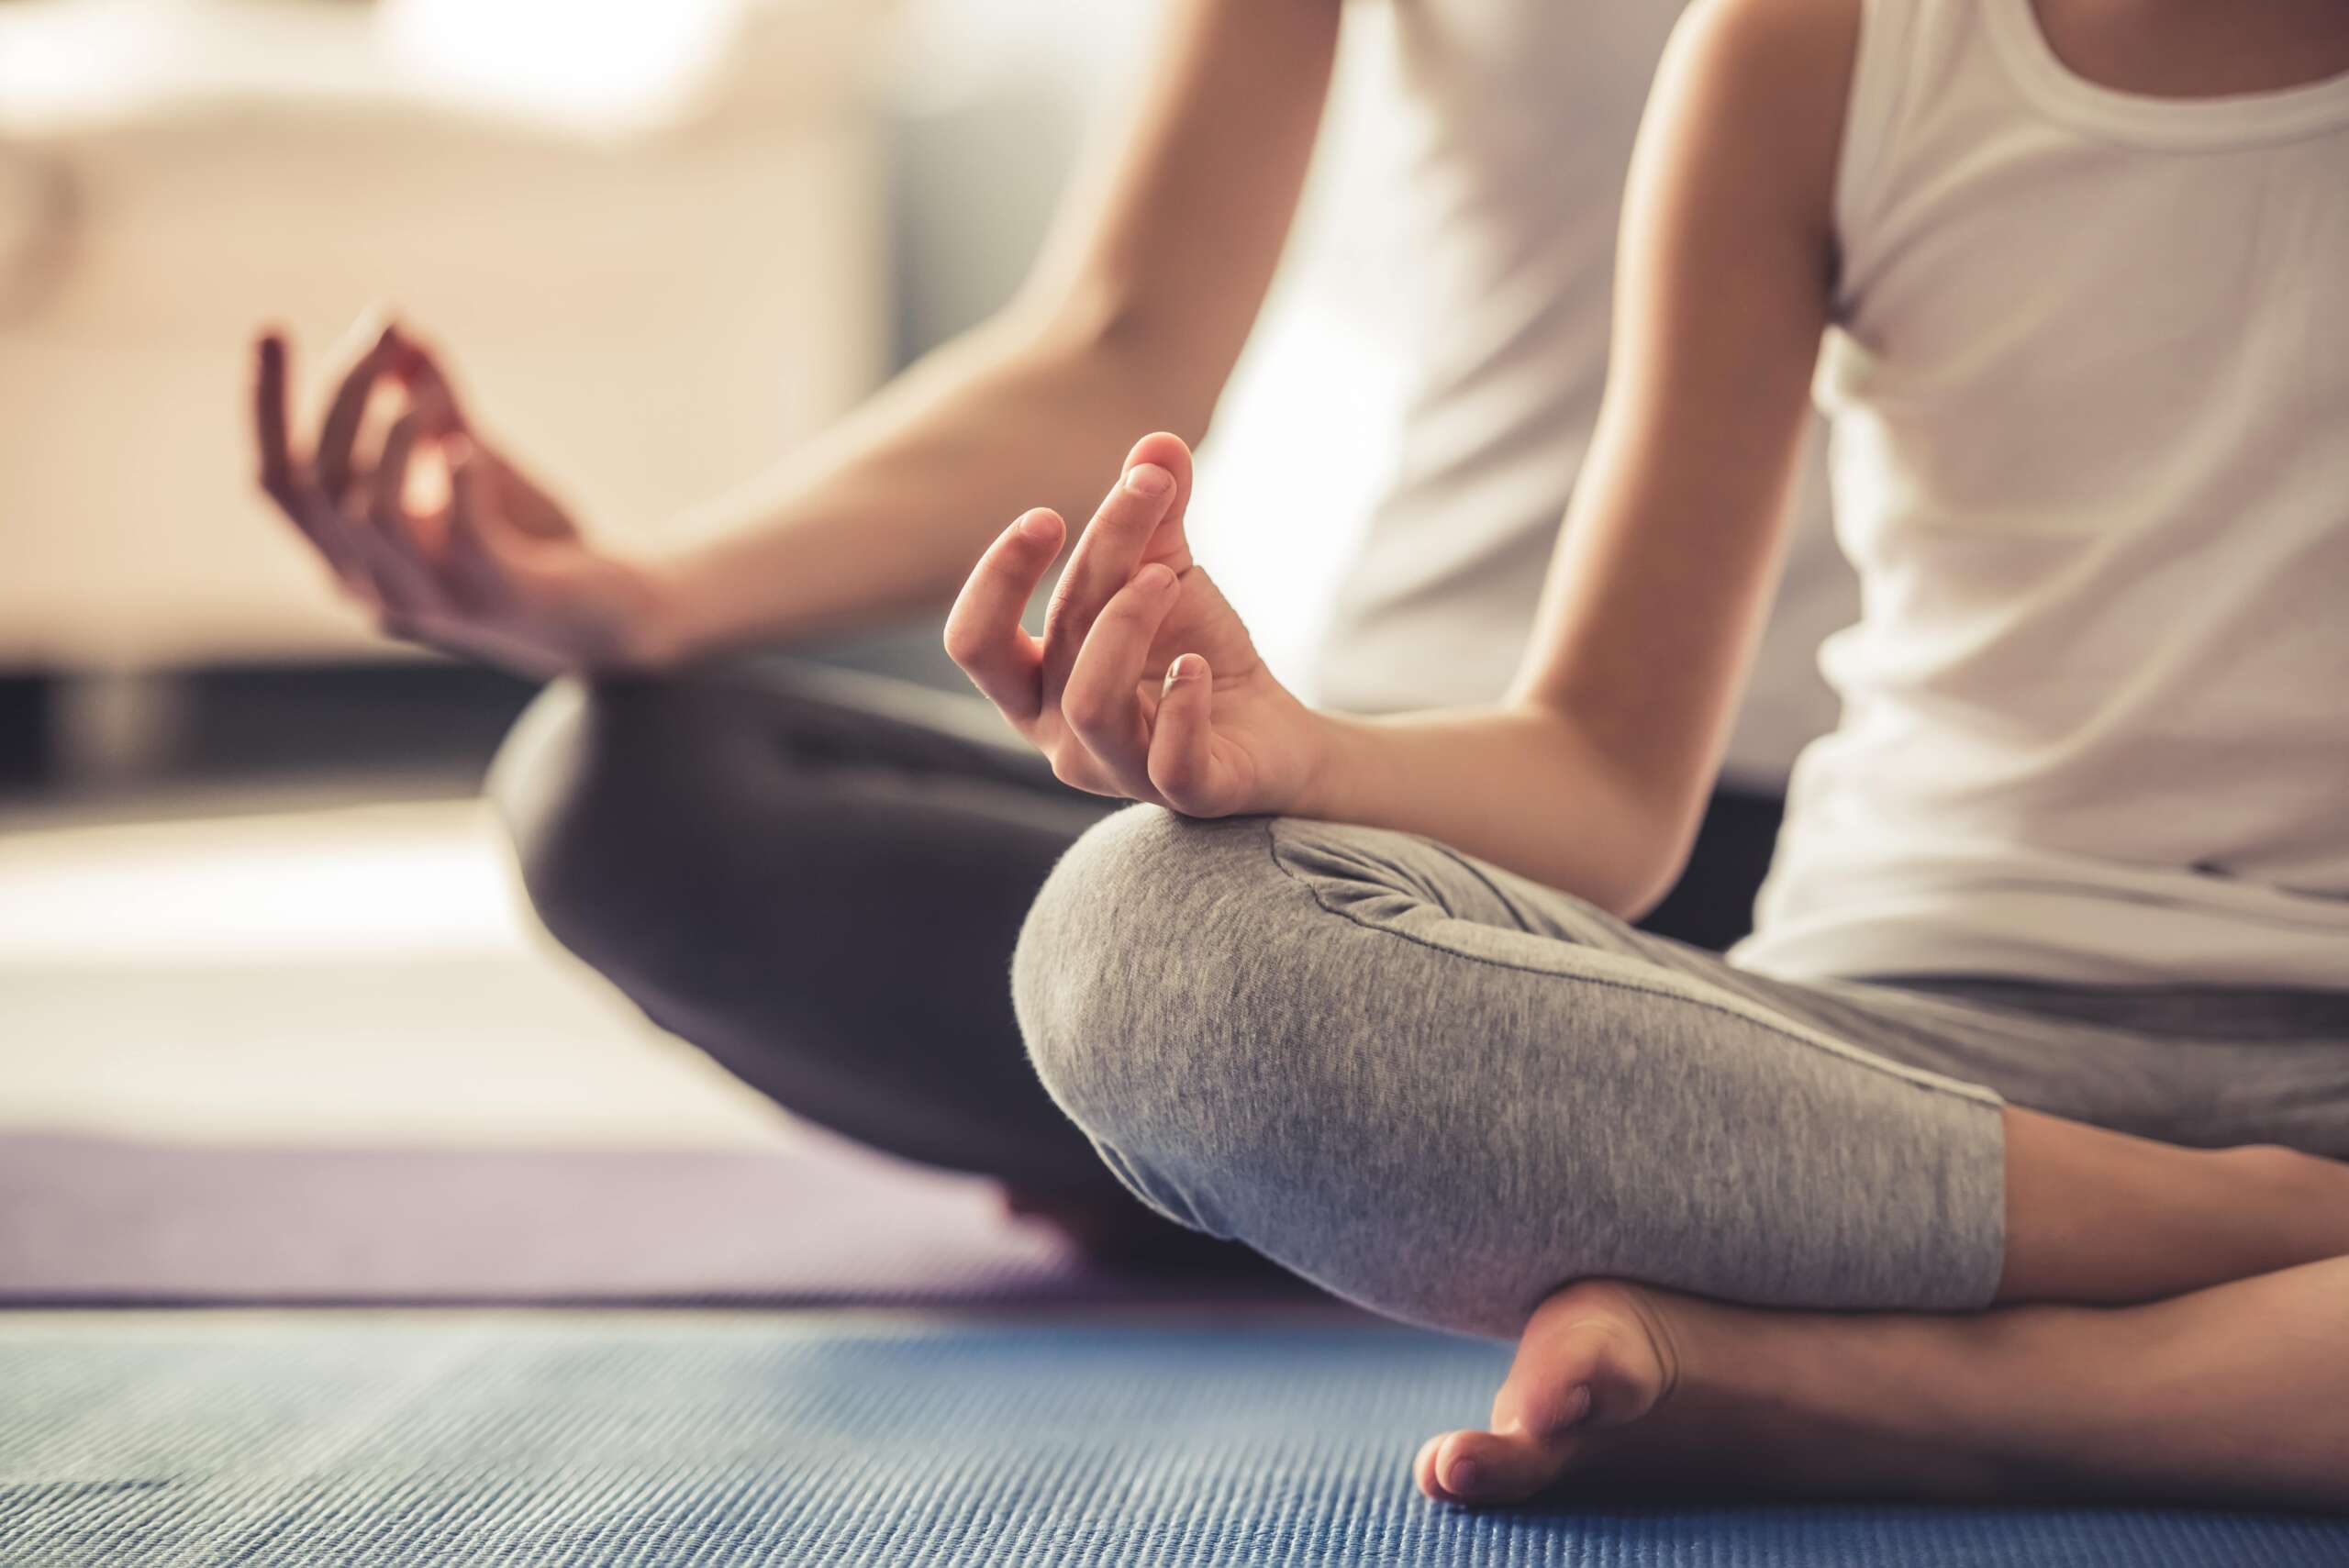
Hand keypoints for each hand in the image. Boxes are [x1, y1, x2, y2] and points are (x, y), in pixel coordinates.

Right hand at [251, 315, 674, 675]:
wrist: (620, 616)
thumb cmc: (537, 543)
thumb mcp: (476, 463)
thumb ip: (434, 407)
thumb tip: (400, 330)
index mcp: (352, 557)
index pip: (279, 482)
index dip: (267, 407)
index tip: (273, 328)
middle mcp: (374, 589)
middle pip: (318, 485)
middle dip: (344, 397)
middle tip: (385, 336)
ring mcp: (432, 602)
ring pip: (370, 512)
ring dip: (395, 434)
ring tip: (431, 390)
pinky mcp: (495, 600)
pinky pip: (457, 537)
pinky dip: (458, 480)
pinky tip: (469, 444)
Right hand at [945, 432, 1327, 816]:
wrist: (1272, 733)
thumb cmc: (1193, 654)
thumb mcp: (1167, 573)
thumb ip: (1154, 514)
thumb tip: (1158, 440)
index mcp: (1034, 686)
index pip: (974, 641)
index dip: (997, 577)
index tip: (1049, 516)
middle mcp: (1061, 737)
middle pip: (1049, 646)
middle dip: (1092, 564)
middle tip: (1139, 497)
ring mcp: (1119, 771)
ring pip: (1092, 702)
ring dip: (1129, 621)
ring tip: (1172, 577)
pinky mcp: (1186, 793)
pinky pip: (1169, 758)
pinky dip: (1183, 703)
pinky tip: (1199, 665)